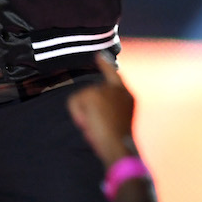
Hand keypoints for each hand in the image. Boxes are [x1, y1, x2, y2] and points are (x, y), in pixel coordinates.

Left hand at [68, 53, 136, 167]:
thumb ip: (107, 110)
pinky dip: (77, 113)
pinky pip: (74, 101)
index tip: (99, 55)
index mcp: (126, 96)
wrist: (119, 146)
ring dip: (83, 114)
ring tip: (96, 126)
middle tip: (96, 127)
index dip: (105, 65)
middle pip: (90, 93)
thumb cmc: (117, 140)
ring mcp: (106, 89)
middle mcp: (118, 89)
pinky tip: (89, 122)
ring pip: (82, 98)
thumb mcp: (114, 122)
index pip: (114, 75)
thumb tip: (89, 110)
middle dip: (86, 110)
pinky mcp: (94, 93)